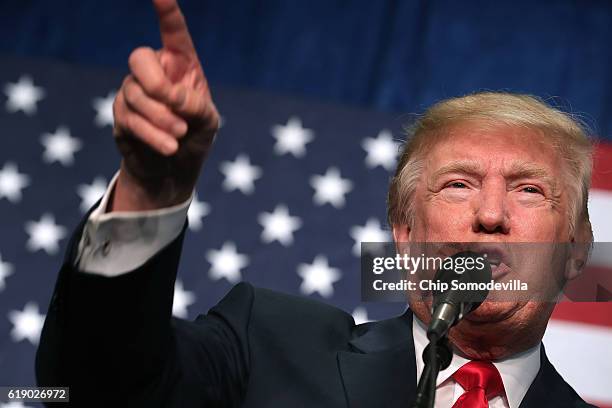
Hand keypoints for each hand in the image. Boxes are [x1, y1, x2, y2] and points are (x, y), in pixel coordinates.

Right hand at [110, 0, 219, 210]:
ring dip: (160, 117)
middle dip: (156, 84)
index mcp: (181, 65)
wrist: (174, 169)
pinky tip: (168, 146)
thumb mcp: (208, 122)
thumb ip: (196, 105)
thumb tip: (172, 96)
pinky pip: (130, 118)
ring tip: (179, 135)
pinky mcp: (121, 115)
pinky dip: (152, 134)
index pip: (174, 33)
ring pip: (135, 94)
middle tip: (175, 104)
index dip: (167, 12)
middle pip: (139, 58)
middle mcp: (154, 72)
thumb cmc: (196, 137)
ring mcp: (133, 92)